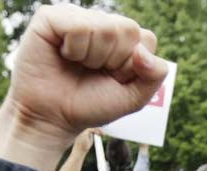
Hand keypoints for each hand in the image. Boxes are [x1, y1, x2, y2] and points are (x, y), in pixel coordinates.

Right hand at [0, 5, 168, 170]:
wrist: (53, 117)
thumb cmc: (91, 104)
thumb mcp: (134, 97)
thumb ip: (155, 75)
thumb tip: (142, 51)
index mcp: (123, 38)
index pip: (147, 39)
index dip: (132, 67)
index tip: (114, 78)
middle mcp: (101, 22)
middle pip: (129, 29)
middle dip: (114, 61)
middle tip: (94, 72)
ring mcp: (76, 16)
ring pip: (105, 28)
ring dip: (93, 57)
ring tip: (77, 65)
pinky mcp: (51, 17)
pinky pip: (79, 26)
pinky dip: (74, 49)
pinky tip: (63, 55)